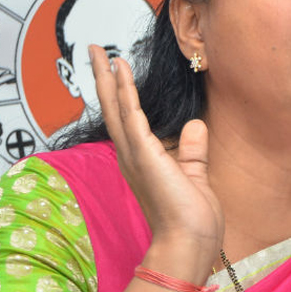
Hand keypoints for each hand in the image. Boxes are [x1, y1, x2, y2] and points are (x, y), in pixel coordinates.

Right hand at [89, 45, 222, 282]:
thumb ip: (192, 150)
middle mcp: (130, 155)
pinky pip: (131, 113)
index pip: (126, 118)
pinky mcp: (143, 153)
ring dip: (107, 77)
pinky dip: (124, 90)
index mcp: (141, 159)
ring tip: (100, 51)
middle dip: (102, 78)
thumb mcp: (193, 175)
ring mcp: (133, 154)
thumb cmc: (190, 217)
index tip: (115, 69)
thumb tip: (195, 124)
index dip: (118, 92)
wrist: (190, 241)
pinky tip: (119, 69)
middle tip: (95, 50)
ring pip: (115, 106)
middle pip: (112, 108)